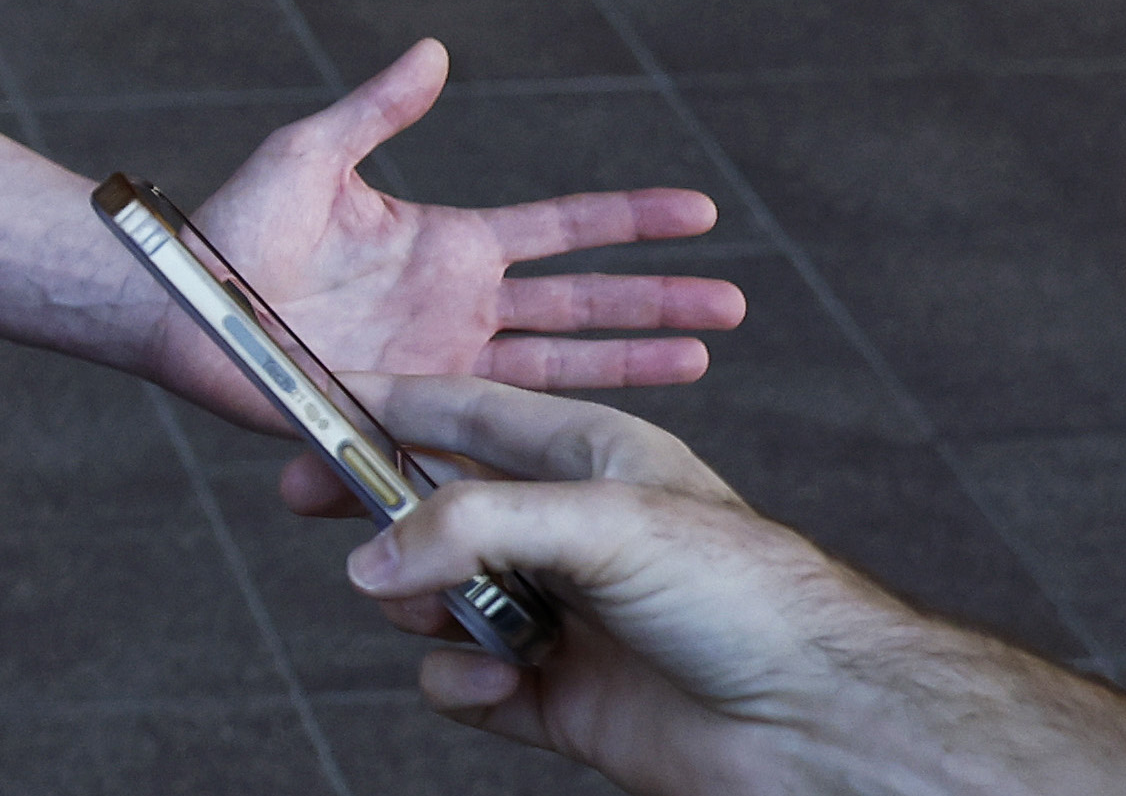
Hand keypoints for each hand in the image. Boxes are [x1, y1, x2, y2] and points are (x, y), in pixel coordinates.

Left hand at [167, 40, 742, 441]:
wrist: (174, 301)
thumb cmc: (233, 223)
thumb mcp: (312, 154)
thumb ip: (378, 110)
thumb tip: (434, 50)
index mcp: (449, 244)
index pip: (562, 231)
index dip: (629, 221)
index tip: (701, 213)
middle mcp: (459, 308)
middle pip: (584, 304)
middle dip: (660, 302)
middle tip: (738, 303)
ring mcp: (443, 364)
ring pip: (561, 369)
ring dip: (632, 365)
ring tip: (705, 358)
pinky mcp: (413, 411)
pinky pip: (494, 429)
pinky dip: (548, 439)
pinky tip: (604, 448)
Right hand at [324, 377, 1125, 795]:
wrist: (825, 724)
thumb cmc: (747, 596)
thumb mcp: (604, 523)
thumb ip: (473, 526)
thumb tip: (369, 561)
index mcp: (586, 456)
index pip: (458, 411)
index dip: (377, 402)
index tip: (300, 402)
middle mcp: (565, 529)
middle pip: (431, 502)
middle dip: (371, 506)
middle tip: (309, 507)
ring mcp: (558, 614)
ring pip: (435, 596)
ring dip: (422, 608)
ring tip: (451, 620)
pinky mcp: (556, 696)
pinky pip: (461, 680)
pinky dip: (459, 682)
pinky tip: (496, 684)